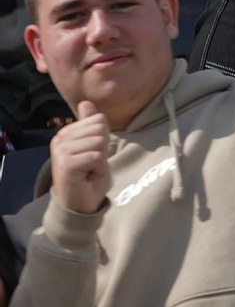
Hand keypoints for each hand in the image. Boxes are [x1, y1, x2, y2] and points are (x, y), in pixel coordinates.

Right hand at [51, 100, 109, 214]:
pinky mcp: (66, 163)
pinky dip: (98, 168)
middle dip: (102, 148)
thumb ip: (90, 124)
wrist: (79, 203)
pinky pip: (96, 156)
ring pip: (98, 142)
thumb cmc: (89, 175)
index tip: (92, 154)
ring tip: (88, 170)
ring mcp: (61, 151)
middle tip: (91, 164)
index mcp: (66, 133)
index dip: (103, 139)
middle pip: (100, 129)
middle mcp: (59, 139)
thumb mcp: (94, 146)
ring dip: (100, 159)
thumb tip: (86, 102)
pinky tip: (87, 176)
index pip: (98, 120)